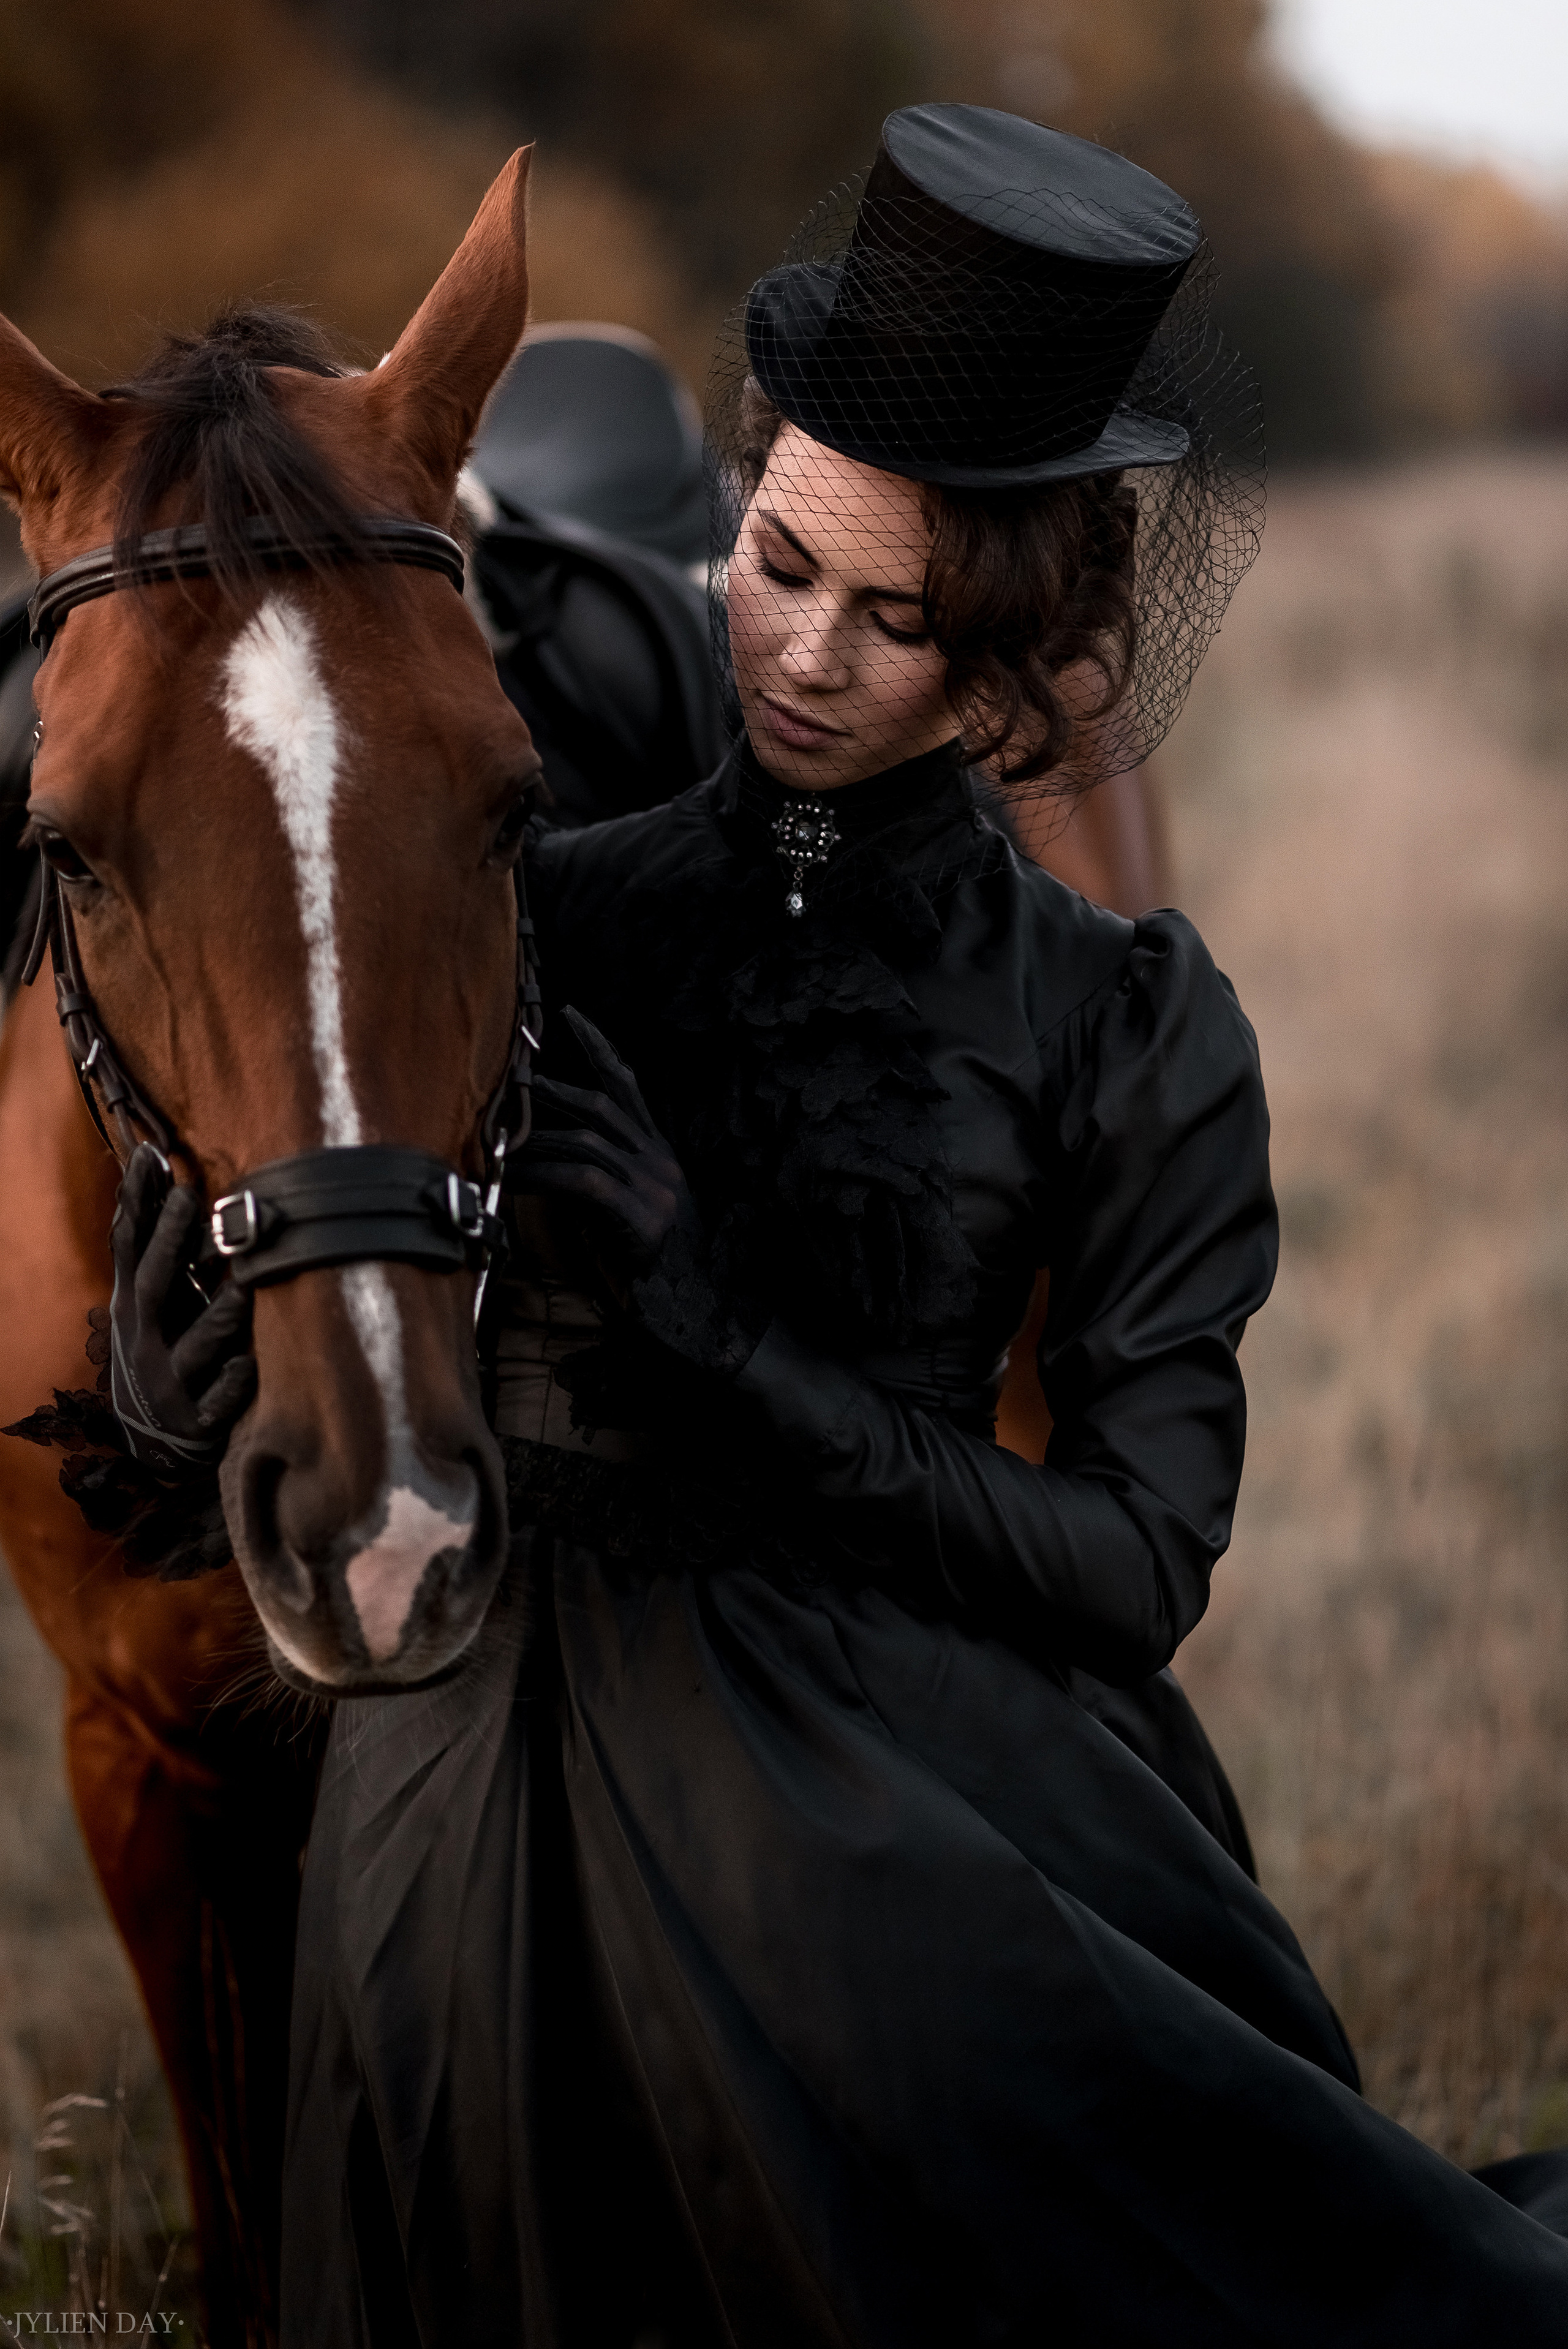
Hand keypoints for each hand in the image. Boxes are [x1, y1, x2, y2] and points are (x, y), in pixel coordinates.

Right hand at [109, 1144, 256, 1472]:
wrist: (153, 1444)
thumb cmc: (165, 1347)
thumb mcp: (155, 1299)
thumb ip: (157, 1240)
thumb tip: (154, 1160)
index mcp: (136, 1306)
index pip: (131, 1247)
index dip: (139, 1204)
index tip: (153, 1156)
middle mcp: (146, 1340)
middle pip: (153, 1285)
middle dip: (169, 1241)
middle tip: (190, 1195)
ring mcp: (170, 1383)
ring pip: (194, 1348)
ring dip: (216, 1317)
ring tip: (242, 1288)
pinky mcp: (196, 1421)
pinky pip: (215, 1405)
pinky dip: (230, 1386)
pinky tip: (248, 1365)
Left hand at [518, 1008, 765, 1377]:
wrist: (707, 1320)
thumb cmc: (661, 1277)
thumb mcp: (628, 1219)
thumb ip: (601, 1185)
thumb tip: (553, 1164)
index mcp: (663, 1157)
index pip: (630, 1086)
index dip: (600, 1047)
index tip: (571, 1014)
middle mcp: (663, 1163)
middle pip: (605, 1101)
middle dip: (554, 1084)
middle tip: (512, 1072)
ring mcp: (657, 1189)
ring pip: (589, 1137)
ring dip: (537, 1134)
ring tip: (498, 1134)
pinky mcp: (642, 1219)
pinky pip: (584, 1181)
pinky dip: (546, 1175)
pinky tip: (516, 1178)